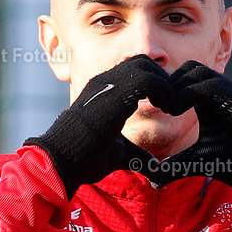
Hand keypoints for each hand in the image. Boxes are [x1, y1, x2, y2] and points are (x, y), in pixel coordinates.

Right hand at [26, 55, 173, 199]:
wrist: (61, 160)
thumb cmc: (82, 159)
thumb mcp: (119, 155)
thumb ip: (138, 156)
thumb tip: (155, 169)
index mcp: (103, 92)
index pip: (134, 71)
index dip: (155, 85)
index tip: (165, 107)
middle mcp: (104, 82)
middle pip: (142, 62)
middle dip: (161, 80)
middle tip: (170, 104)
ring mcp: (107, 85)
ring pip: (145, 65)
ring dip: (164, 84)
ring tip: (169, 107)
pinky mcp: (113, 94)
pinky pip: (148, 79)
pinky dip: (164, 90)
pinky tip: (166, 109)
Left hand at [167, 61, 231, 207]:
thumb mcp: (199, 163)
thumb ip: (176, 167)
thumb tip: (152, 180)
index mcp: (209, 102)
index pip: (182, 79)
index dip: (166, 90)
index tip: (154, 109)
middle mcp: (219, 92)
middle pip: (187, 69)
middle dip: (169, 84)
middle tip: (159, 106)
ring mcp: (230, 93)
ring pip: (196, 71)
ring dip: (177, 86)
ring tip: (168, 109)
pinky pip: (210, 85)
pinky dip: (190, 93)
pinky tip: (179, 111)